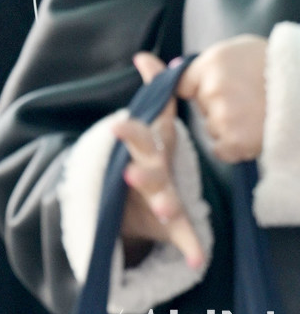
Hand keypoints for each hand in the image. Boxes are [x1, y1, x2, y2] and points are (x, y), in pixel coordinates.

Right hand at [112, 52, 204, 269]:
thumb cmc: (145, 158)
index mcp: (145, 147)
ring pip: (159, 198)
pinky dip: (188, 246)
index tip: (117, 127)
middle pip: (144, 165)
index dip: (129, 130)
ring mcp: (155, 199)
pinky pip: (182, 234)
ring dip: (161, 202)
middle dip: (140, 166)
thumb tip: (146, 55)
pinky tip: (198, 258)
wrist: (123, 208)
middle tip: (130, 170)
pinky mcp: (167, 224)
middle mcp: (146, 172)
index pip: (139, 134)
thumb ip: (152, 89)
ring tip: (166, 209)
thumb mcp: (149, 124)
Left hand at [177, 34, 266, 162]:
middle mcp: (213, 88)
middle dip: (216, 106)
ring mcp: (224, 115)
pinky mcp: (236, 139)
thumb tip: (166, 65)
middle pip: (201, 107)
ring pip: (212, 128)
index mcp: (211, 63)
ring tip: (255, 114)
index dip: (197, 89)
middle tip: (245, 100)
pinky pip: (222, 150)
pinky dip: (234, 147)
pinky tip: (252, 132)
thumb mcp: (237, 50)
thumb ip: (205, 62)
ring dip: (227, 126)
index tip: (214, 90)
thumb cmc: (272, 65)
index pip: (182, 84)